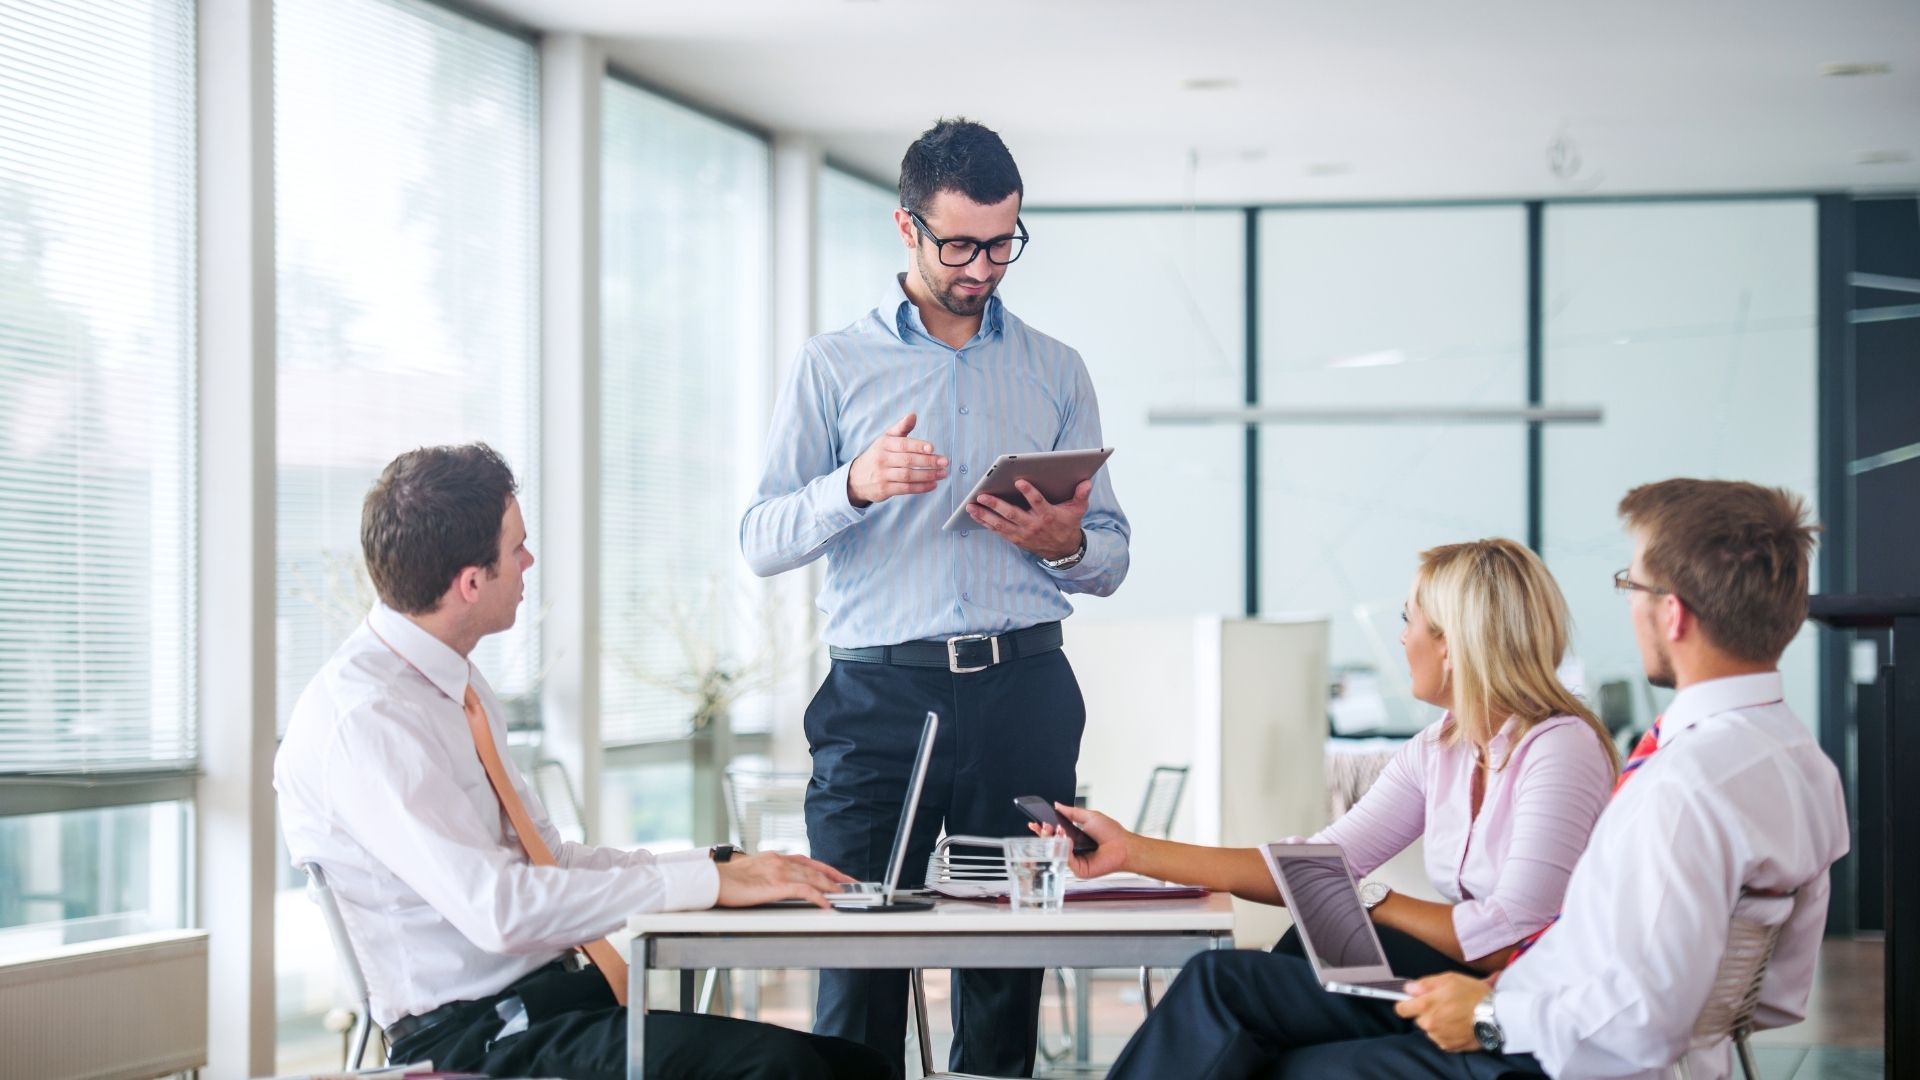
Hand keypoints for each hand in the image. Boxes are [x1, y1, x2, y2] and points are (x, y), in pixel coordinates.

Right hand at [714, 853, 855, 909]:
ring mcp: (779, 871)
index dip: (827, 869)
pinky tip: (826, 904)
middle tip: (852, 886)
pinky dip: (818, 897)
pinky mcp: (775, 885)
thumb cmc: (727, 879)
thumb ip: (767, 873)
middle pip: (816, 868)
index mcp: (776, 857)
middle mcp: (780, 860)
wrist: (712, 879)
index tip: (840, 876)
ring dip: (831, 887)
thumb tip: (774, 882)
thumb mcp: (753, 871)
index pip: (809, 861)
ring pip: (813, 877)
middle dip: (836, 878)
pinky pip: (804, 890)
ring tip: (844, 895)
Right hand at [848, 412, 947, 507]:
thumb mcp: (886, 439)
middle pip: (908, 461)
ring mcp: (882, 475)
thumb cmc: (878, 455)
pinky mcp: (884, 489)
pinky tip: (933, 485)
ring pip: (908, 476)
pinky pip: (906, 489)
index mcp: (884, 444)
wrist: (856, 478)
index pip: (903, 444)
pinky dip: (921, 487)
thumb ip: (901, 428)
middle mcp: (882, 459)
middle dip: (929, 461)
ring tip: (942, 474)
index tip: (932, 448)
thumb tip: (913, 415)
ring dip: (928, 475)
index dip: (918, 446)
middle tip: (945, 462)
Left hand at [966, 478, 1089, 560]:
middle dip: (996, 505)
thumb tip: (1086, 482)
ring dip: (985, 515)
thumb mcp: (1078, 510)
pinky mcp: (1016, 539)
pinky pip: (998, 531)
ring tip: (970, 506)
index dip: (1029, 492)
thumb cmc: (1068, 524)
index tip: (1019, 481)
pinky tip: (975, 515)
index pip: (1038, 502)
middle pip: (1012, 514)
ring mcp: (1023, 534)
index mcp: (1048, 516)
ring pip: (1001, 524)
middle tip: (982, 495)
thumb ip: (1081, 495)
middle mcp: (1034, 526)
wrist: (1064, 550)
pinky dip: (986, 523)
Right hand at [1028, 802, 1131, 878]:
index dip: (1043, 829)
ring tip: (1054, 829)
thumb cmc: (1111, 833)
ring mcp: (1074, 860)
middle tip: (1043, 826)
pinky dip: (1063, 848)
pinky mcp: (1078, 869)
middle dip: (1044, 833)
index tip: (1035, 823)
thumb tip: (1058, 805)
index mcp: (1073, 837)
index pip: (1053, 834)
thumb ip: (1071, 812)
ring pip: (1055, 852)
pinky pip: (1065, 859)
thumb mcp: (1089, 816)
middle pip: (1051, 844)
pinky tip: (1066, 839)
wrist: (1123, 846)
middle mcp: (1072, 849)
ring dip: (1053, 839)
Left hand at [1395, 973, 1492, 1052]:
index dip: (1406, 1003)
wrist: (1495, 1016)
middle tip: (1443, 1004)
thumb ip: (1425, 983)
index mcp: (1425, 1006)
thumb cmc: (1474, 995)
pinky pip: (1442, 1038)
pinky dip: (1448, 1032)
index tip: (1413, 1001)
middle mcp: (1429, 1024)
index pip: (1400, 1009)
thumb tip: (1409, 988)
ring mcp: (1439, 1037)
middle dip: (1427, 1012)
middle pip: (1418, 1018)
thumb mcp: (1449, 979)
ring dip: (1438, 1022)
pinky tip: (1459, 1024)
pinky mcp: (1449, 1046)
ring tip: (1455, 1014)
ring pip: (1430, 1028)